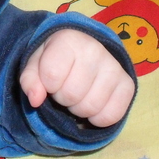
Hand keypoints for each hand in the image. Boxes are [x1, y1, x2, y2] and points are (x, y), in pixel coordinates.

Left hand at [19, 29, 134, 127]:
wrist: (83, 51)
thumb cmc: (55, 59)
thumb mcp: (35, 65)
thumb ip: (29, 80)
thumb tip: (35, 100)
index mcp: (68, 40)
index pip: (52, 75)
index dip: (47, 85)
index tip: (50, 79)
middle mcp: (95, 50)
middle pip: (72, 94)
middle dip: (62, 98)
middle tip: (64, 88)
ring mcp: (114, 67)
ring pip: (91, 107)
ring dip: (78, 109)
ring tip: (78, 95)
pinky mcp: (128, 85)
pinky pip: (111, 116)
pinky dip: (97, 118)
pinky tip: (92, 104)